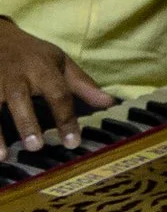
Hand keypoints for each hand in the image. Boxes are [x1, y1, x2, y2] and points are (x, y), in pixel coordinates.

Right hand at [0, 18, 107, 150]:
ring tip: (2, 156)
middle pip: (20, 97)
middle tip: (35, 146)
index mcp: (42, 69)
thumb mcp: (60, 62)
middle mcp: (16, 75)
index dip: (66, 118)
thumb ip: (82, 85)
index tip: (72, 143)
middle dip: (26, 121)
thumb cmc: (33, 54)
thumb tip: (110, 103)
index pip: (58, 94)